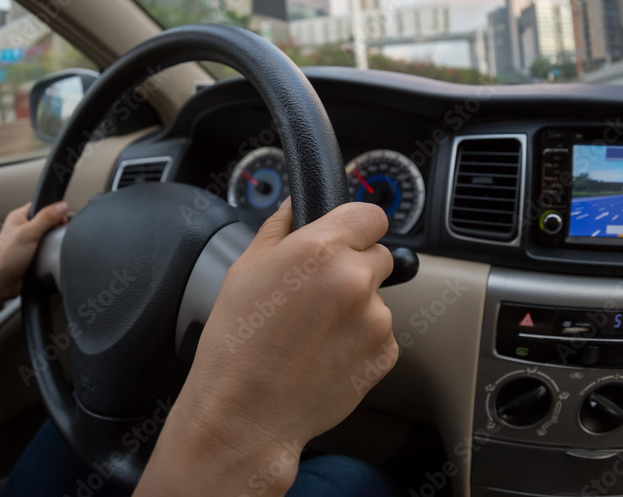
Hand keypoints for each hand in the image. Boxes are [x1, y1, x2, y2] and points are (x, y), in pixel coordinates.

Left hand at [0, 201, 68, 315]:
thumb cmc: (4, 259)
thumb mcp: (28, 233)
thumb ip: (46, 218)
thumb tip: (61, 206)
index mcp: (18, 217)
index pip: (41, 205)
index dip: (54, 210)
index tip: (61, 219)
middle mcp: (21, 228)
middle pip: (47, 221)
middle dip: (54, 228)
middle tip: (54, 235)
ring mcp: (25, 242)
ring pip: (47, 237)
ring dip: (51, 242)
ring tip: (49, 247)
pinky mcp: (29, 255)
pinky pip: (45, 250)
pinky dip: (49, 253)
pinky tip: (47, 257)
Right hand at [143, 198, 396, 495]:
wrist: (245, 414)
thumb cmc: (237, 345)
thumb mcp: (244, 271)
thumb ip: (278, 229)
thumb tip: (293, 207)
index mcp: (320, 249)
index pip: (370, 215)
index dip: (356, 226)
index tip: (346, 238)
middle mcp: (355, 279)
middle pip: (378, 255)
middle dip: (355, 267)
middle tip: (318, 293)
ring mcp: (375, 319)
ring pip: (378, 298)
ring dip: (356, 307)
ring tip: (314, 333)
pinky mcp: (385, 354)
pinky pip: (380, 334)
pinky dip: (360, 341)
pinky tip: (325, 354)